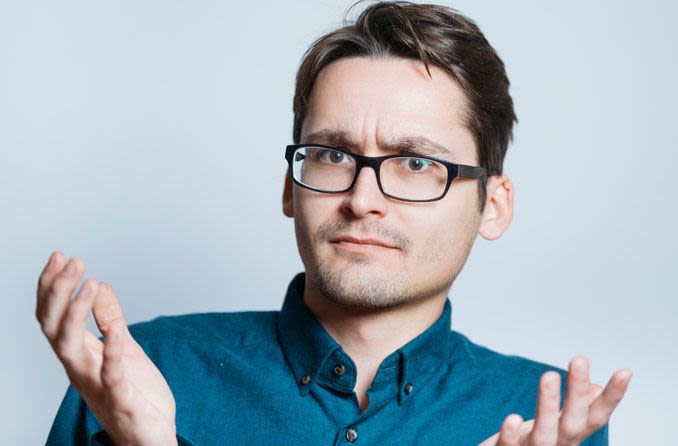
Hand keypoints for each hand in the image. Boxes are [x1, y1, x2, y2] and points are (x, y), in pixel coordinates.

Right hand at [36, 251, 177, 445]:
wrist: (150, 437)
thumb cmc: (134, 393)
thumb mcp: (124, 348)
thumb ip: (110, 320)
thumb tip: (100, 284)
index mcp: (81, 354)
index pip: (54, 316)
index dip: (52, 287)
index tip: (58, 256)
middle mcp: (81, 368)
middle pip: (54, 327)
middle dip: (58, 292)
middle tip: (72, 261)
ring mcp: (97, 384)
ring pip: (70, 349)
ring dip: (76, 314)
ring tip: (88, 283)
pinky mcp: (121, 399)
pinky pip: (111, 375)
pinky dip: (112, 352)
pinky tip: (118, 330)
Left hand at [479, 356, 631, 445]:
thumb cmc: (530, 444)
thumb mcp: (556, 425)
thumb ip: (575, 410)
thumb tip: (596, 388)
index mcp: (569, 435)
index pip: (595, 416)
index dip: (612, 397)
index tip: (625, 372)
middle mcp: (557, 445)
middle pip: (572, 422)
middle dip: (578, 393)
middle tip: (580, 359)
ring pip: (543, 434)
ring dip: (547, 405)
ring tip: (549, 375)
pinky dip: (511, 434)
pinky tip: (512, 419)